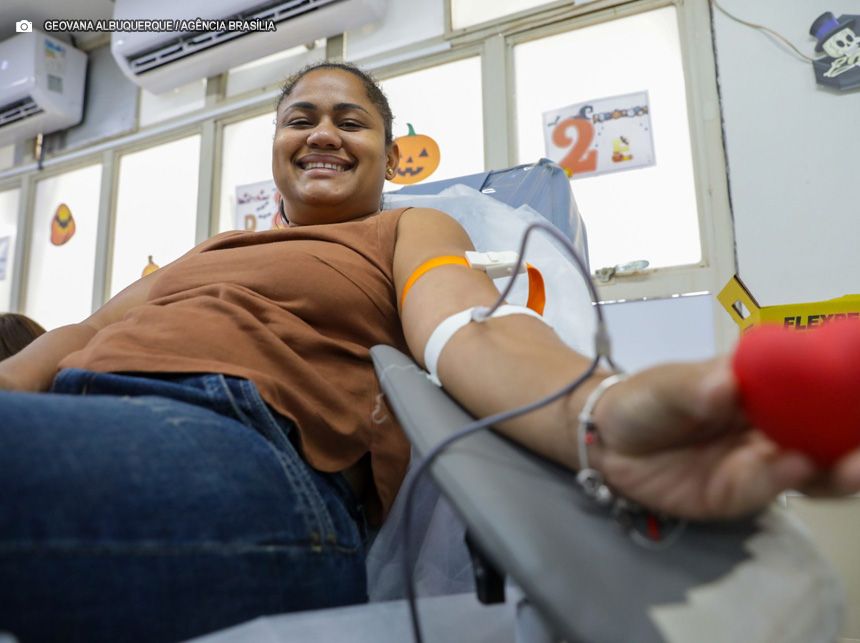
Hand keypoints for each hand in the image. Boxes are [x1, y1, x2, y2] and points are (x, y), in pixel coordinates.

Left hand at [590, 357, 859, 519]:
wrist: (606, 441)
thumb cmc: (644, 400)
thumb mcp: (665, 385)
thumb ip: (694, 386)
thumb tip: (725, 385)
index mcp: (764, 389)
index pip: (816, 389)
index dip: (846, 394)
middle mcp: (771, 427)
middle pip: (826, 436)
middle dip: (854, 444)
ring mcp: (758, 463)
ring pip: (809, 471)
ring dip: (834, 471)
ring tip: (850, 467)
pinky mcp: (737, 495)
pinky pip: (763, 491)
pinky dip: (776, 481)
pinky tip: (786, 469)